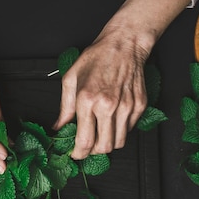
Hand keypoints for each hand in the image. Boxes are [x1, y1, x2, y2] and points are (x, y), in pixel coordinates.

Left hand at [53, 35, 149, 159]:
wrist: (124, 45)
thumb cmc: (97, 58)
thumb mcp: (71, 79)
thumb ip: (64, 108)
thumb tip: (59, 127)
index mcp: (88, 100)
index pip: (84, 141)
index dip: (78, 153)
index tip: (75, 154)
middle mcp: (108, 106)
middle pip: (103, 148)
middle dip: (93, 152)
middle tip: (87, 145)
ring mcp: (126, 107)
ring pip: (118, 143)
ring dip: (107, 144)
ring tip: (100, 134)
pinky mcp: (139, 106)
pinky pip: (129, 130)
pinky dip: (120, 131)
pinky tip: (112, 120)